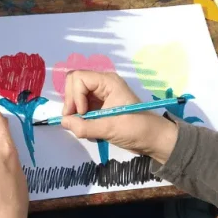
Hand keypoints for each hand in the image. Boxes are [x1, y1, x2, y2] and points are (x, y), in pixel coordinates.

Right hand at [61, 71, 177, 163]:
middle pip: (74, 82)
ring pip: (75, 94)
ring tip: (81, 125)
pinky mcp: (99, 104)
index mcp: (108, 82)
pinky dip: (79, 116)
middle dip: (71, 101)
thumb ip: (84, 126)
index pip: (78, 78)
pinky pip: (81, 105)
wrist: (153, 139)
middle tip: (74, 120)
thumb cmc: (137, 129)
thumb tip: (64, 122)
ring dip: (74, 110)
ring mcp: (100, 94)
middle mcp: (102, 84)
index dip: (75, 96)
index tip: (82, 114)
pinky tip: (87, 126)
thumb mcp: (109, 129)